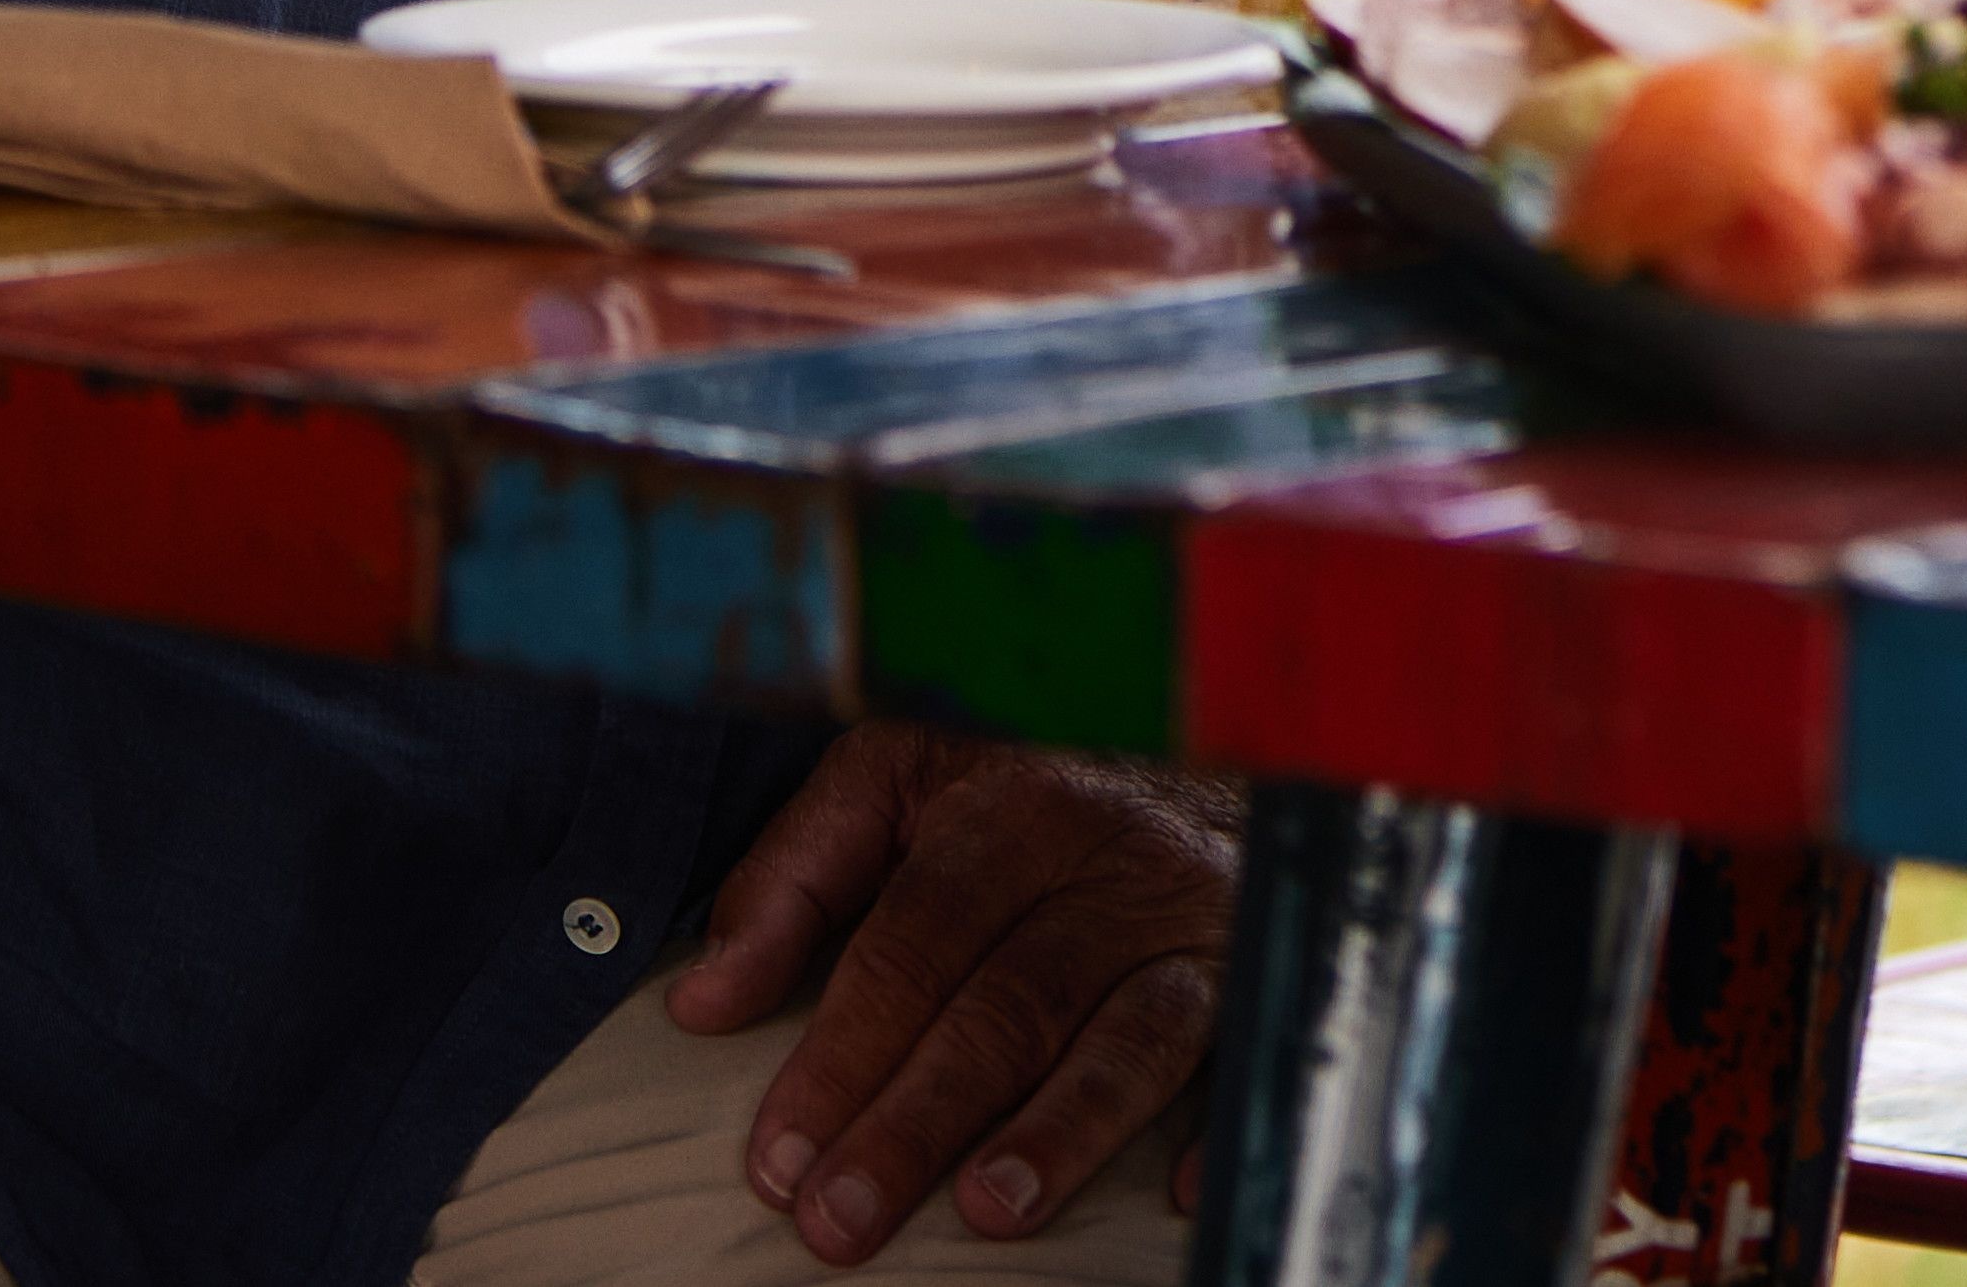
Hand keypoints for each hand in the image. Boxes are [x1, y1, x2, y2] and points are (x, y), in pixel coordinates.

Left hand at [672, 726, 1239, 1262]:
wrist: (1215, 746)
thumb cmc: (1024, 793)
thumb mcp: (898, 786)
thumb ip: (796, 876)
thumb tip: (704, 1001)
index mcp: (1014, 807)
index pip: (915, 940)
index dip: (842, 1050)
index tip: (777, 1156)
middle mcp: (1112, 860)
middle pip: (1010, 1001)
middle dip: (918, 1119)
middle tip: (840, 1219)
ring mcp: (1197, 922)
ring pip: (1129, 1036)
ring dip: (1059, 1131)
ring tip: (985, 1215)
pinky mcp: (1262, 974)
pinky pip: (1250, 1055)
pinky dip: (1215, 1123)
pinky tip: (1173, 1195)